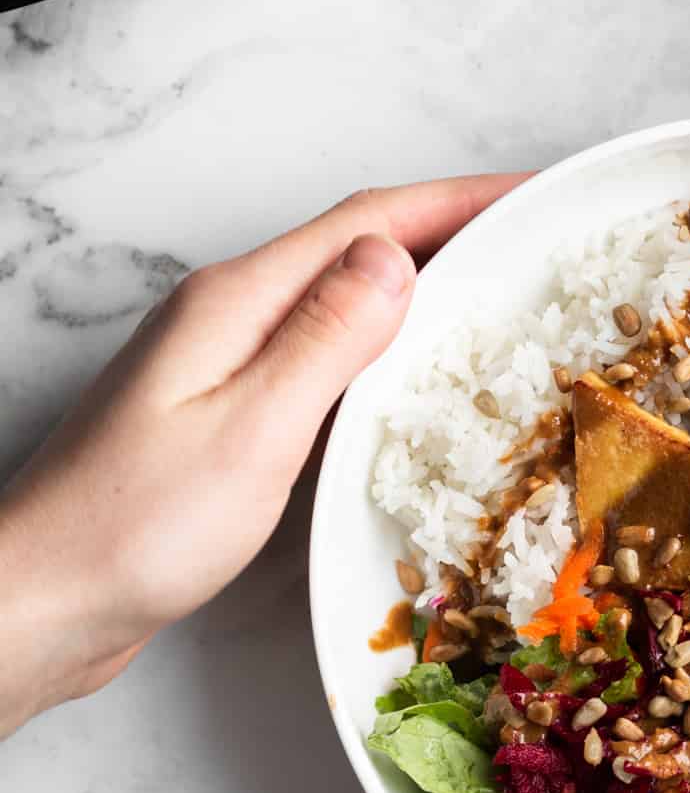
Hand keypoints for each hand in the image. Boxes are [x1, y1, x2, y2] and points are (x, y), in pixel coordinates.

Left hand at [0, 177, 523, 736]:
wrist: (42, 601)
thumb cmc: (132, 529)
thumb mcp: (249, 430)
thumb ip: (325, 339)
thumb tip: (396, 257)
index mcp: (237, 302)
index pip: (368, 222)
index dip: (459, 199)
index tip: (535, 191)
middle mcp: (229, 317)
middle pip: (356, 249)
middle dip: (450, 233)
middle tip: (536, 244)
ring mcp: (223, 363)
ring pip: (341, 303)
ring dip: (421, 290)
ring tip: (500, 301)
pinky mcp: (223, 414)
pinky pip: (321, 358)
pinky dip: (383, 351)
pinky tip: (415, 382)